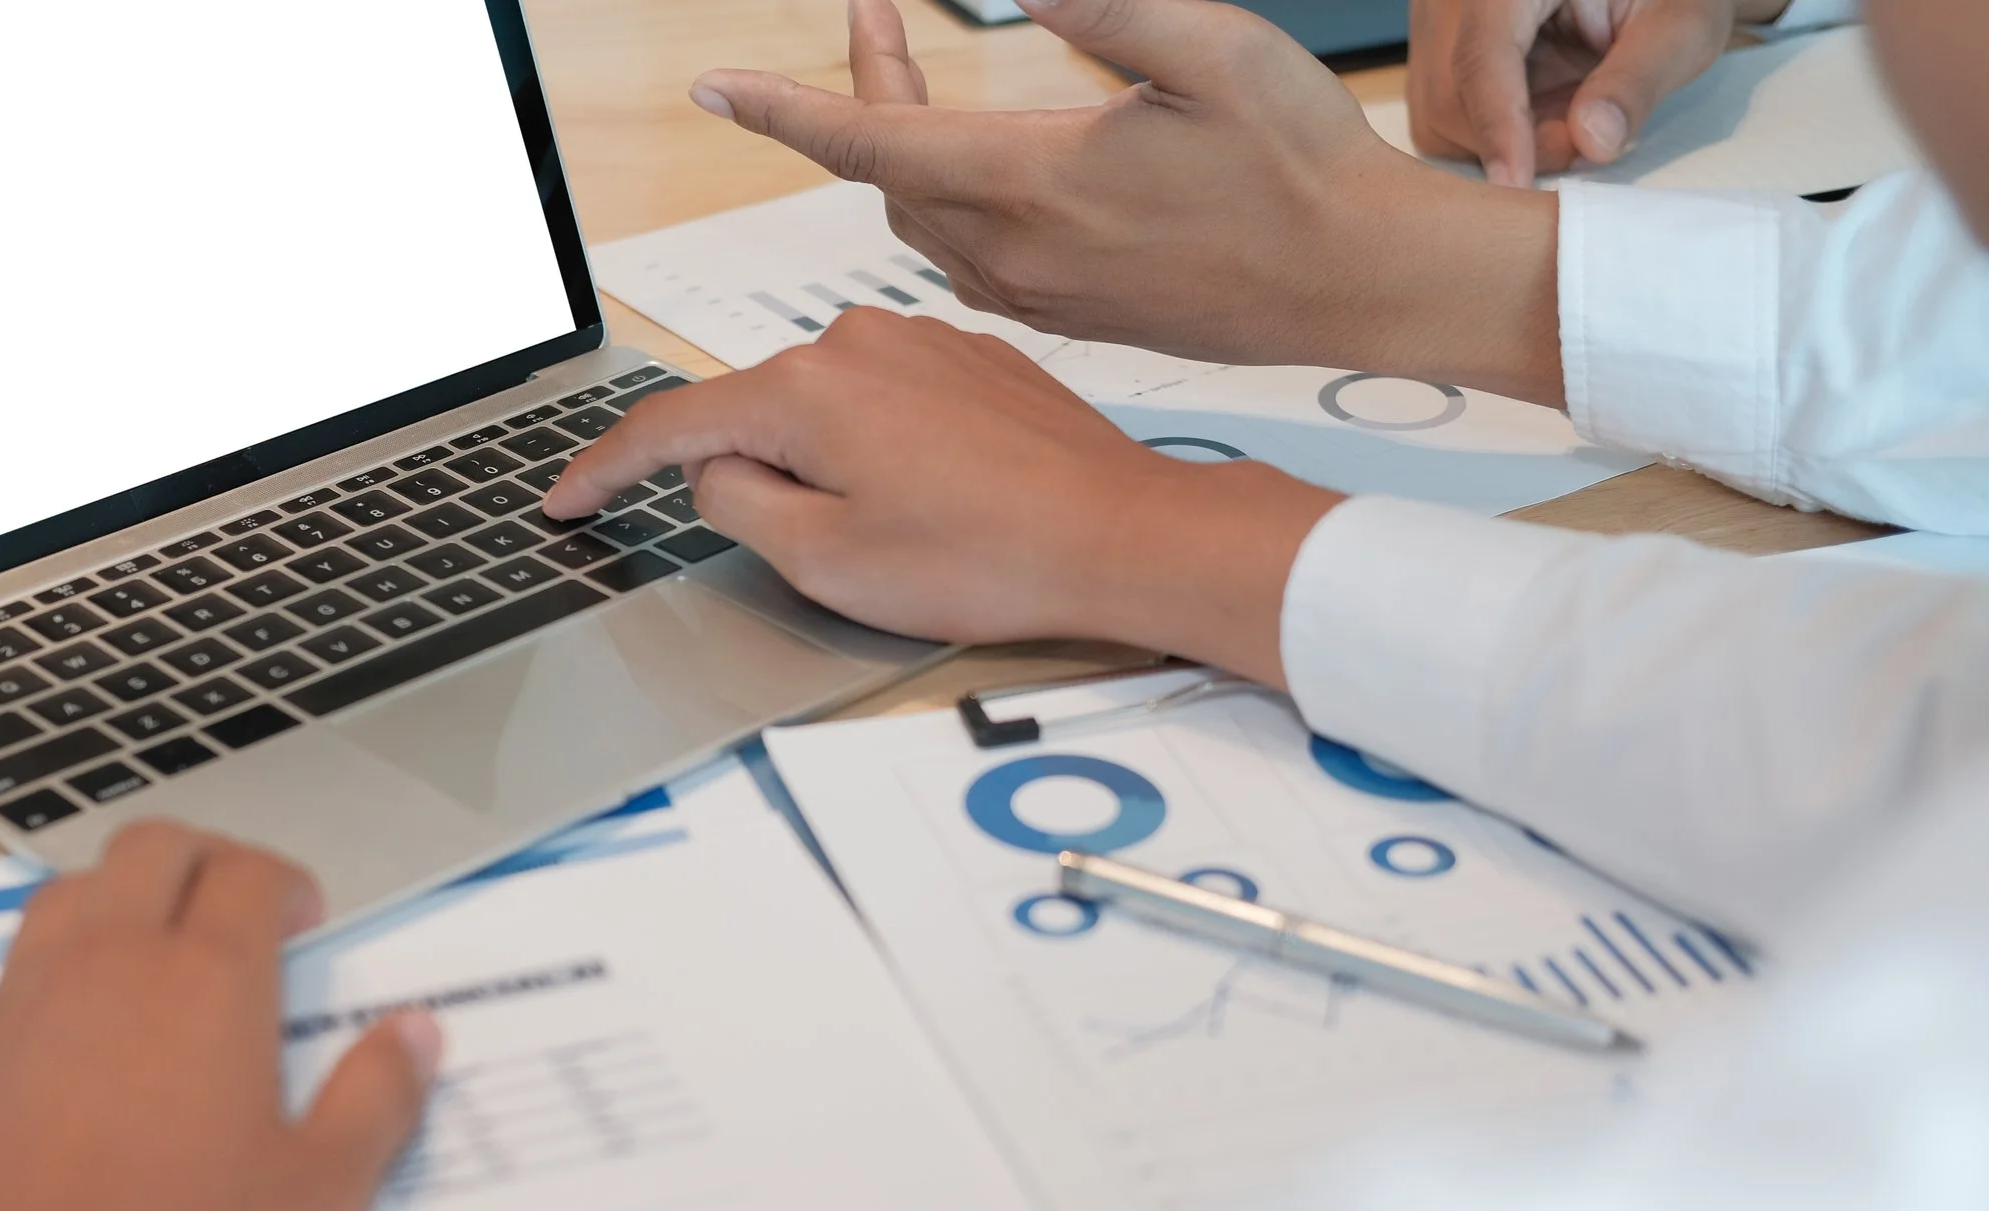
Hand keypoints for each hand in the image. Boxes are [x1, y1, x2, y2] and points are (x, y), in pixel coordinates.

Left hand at [0, 823, 440, 1210]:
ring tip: (150, 962)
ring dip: (120, 901)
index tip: (302, 921)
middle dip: (204, 859)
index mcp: (207, 982)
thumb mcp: (319, 1199)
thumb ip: (376, 1101)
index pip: (249, 874)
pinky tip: (72, 1063)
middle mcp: (105, 965)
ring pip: (67, 898)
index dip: (286, 883)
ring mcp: (14, 1008)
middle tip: (233, 909)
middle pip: (152, 850)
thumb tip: (415, 1032)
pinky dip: (52, 987)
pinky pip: (6, 985)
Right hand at [546, 307, 1338, 683]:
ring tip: (912, 541)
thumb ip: (736, 509)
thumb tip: (711, 476)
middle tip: (830, 559)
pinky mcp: (970, 356)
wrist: (1119, 535)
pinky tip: (943, 508)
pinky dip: (889, 455)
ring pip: (827, 413)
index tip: (565, 501)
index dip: (605, 470)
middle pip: (755, 417)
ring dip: (835, 473)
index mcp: (802, 389)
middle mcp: (854, 339)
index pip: (669, 426)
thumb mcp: (824, 561)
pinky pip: (891, 405)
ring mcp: (918, 339)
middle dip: (762, 486)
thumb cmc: (983, 558)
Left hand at [691, 0, 1563, 407]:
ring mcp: (1035, 294)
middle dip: (861, 93)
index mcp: (1028, 185)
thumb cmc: (1300, 164)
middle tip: (877, 18)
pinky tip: (975, 170)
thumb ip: (1106, 3)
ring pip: (919, 222)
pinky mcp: (1066, 315)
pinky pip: (963, 259)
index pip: (869, 140)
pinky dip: (940, 202)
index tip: (717, 86)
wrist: (1358, 281)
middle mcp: (1012, 252)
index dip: (784, 108)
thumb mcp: (1210, 46)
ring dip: (901, 150)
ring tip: (915, 81)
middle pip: (886, 173)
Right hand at [1408, 0, 1787, 185]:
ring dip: (1501, 141)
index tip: (1516, 183)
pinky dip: (1490, 134)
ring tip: (1568, 115)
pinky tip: (1538, 113)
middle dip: (1511, 140)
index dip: (1498, 126)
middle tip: (1586, 138)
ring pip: (1438, 113)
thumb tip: (1591, 143)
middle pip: (1449, 93)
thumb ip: (1638, 79)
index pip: (1481, 54)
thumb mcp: (1680, 23)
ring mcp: (1438, 21)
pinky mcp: (1437, 50)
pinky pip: (1442, 115)